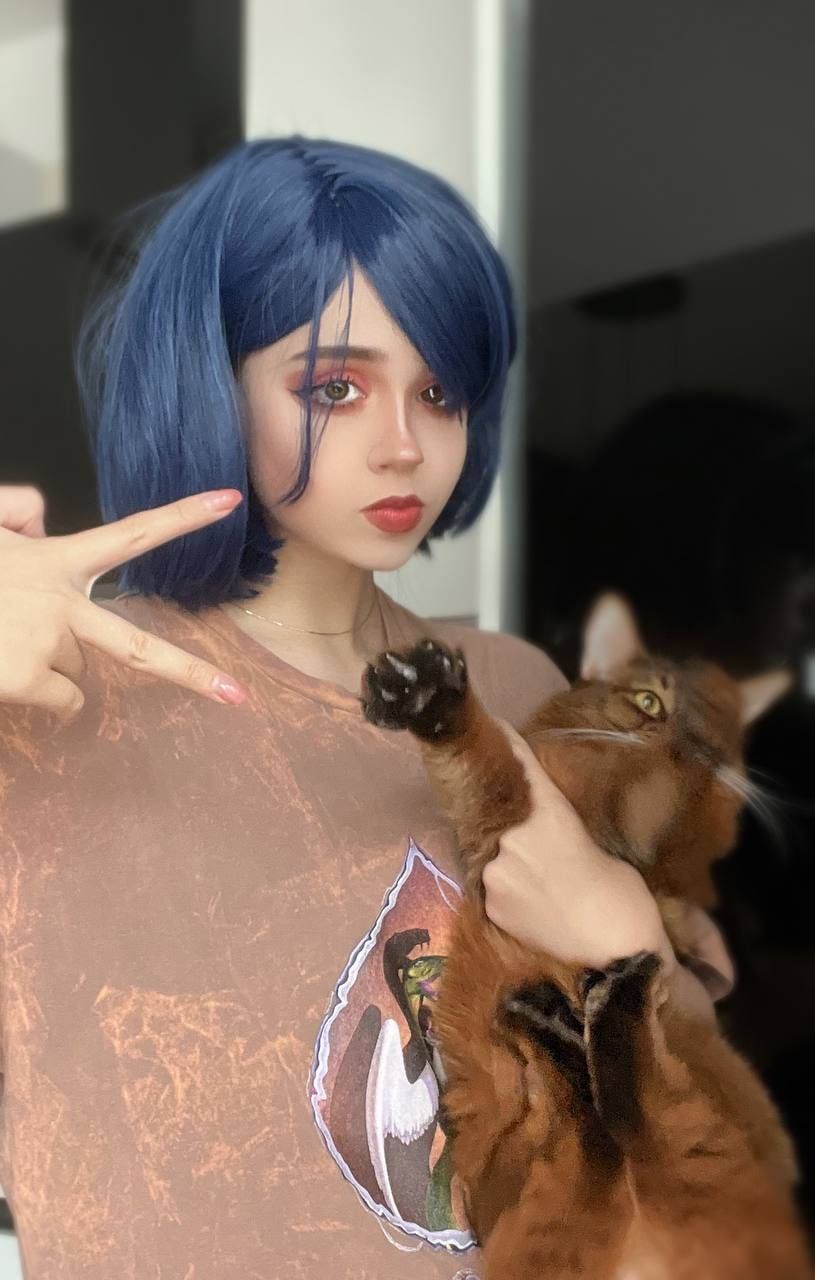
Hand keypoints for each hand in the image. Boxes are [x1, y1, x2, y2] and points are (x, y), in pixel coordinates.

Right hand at [0, 486, 247, 721]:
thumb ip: (20, 512)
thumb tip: (43, 523)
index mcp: (56, 558)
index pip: (132, 533)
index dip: (182, 516)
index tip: (229, 500)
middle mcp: (61, 601)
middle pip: (139, 647)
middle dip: (194, 675)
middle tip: (237, 697)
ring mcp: (46, 644)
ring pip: (80, 669)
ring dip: (56, 659)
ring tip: (8, 636)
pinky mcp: (26, 679)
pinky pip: (63, 700)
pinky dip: (47, 695)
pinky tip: (11, 668)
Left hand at [484, 726, 722, 1020]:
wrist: (616, 958)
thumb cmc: (622, 898)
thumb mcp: (598, 849)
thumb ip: (563, 832)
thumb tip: (548, 833)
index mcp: (547, 816)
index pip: (518, 767)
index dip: (507, 746)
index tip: (496, 730)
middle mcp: (511, 838)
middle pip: (501, 812)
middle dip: (512, 815)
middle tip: (533, 830)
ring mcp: (495, 873)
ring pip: (494, 849)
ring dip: (508, 854)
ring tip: (537, 872)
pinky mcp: (489, 905)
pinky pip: (493, 883)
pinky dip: (508, 885)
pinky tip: (532, 898)